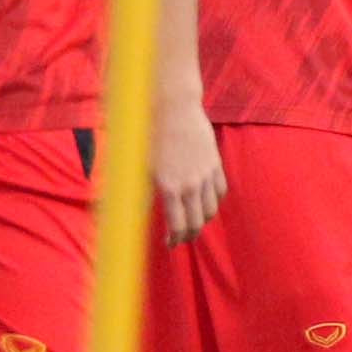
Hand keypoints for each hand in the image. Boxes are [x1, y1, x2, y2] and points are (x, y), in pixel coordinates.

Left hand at [151, 101, 225, 243]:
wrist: (173, 107)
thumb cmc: (149, 135)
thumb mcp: (140, 168)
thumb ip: (138, 195)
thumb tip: (131, 218)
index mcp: (169, 188)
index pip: (179, 226)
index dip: (175, 240)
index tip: (170, 244)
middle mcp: (191, 184)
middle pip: (198, 223)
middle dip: (189, 235)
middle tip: (181, 238)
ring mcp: (206, 174)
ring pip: (211, 209)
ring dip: (202, 220)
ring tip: (193, 222)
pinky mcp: (215, 163)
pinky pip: (220, 191)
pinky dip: (214, 201)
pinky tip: (205, 202)